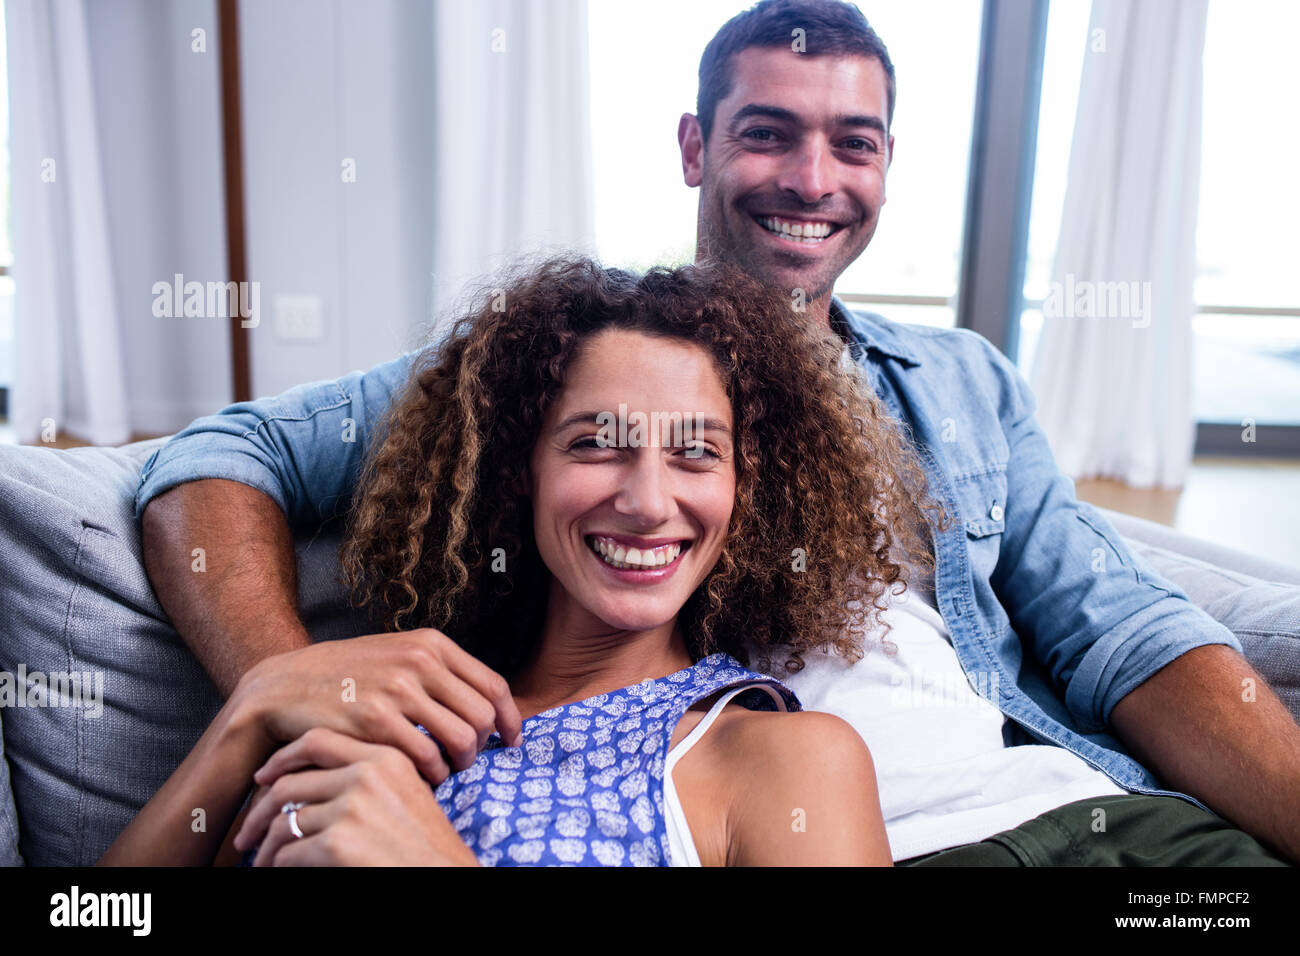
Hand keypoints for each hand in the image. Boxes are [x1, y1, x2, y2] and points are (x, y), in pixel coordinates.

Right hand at [231, 628, 522, 784]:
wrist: (286, 685)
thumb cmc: (349, 675)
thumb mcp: (398, 654)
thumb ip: (441, 672)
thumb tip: (489, 705)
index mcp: (431, 644)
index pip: (493, 685)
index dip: (510, 718)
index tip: (511, 738)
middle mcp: (420, 662)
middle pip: (482, 716)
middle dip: (482, 746)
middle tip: (466, 760)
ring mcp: (398, 691)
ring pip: (461, 741)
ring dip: (459, 764)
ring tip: (444, 770)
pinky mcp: (376, 722)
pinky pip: (427, 759)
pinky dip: (432, 775)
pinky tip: (420, 775)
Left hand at [233, 727, 479, 865]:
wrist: (448, 877)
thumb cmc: (428, 847)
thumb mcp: (407, 795)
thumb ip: (367, 778)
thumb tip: (305, 782)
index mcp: (386, 757)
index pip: (317, 741)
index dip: (282, 758)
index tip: (263, 777)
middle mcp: (368, 775)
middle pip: (289, 783)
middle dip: (259, 811)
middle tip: (247, 833)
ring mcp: (353, 807)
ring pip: (284, 820)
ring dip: (265, 845)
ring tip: (262, 860)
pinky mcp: (339, 843)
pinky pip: (289, 852)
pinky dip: (280, 866)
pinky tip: (282, 872)